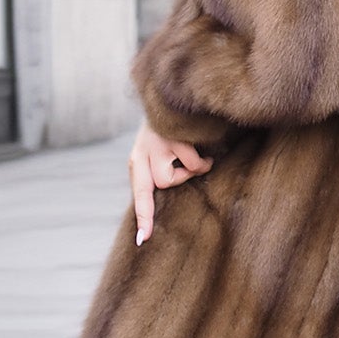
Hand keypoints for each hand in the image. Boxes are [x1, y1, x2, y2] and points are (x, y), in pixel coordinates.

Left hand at [129, 121, 213, 244]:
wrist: (169, 97)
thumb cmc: (167, 130)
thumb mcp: (155, 152)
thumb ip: (156, 172)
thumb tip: (168, 194)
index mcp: (137, 161)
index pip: (139, 194)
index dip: (144, 216)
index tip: (143, 240)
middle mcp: (142, 153)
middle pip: (163, 184)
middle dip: (181, 177)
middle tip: (185, 161)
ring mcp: (157, 146)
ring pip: (177, 175)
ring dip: (191, 167)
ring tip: (192, 152)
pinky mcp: (173, 138)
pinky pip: (192, 163)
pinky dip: (201, 159)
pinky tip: (199, 146)